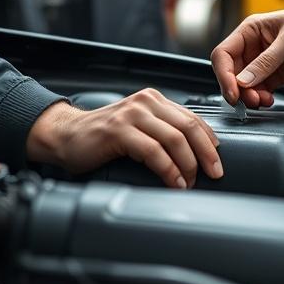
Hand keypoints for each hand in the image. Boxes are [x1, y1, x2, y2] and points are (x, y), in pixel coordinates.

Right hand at [26, 89, 221, 188]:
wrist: (65, 136)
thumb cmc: (103, 138)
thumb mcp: (138, 129)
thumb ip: (162, 132)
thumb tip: (195, 154)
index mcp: (154, 100)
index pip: (193, 118)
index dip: (210, 140)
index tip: (218, 160)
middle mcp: (145, 102)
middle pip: (189, 127)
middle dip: (206, 153)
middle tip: (215, 173)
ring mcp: (131, 115)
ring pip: (174, 139)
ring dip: (188, 165)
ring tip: (190, 183)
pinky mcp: (118, 131)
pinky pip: (153, 151)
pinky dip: (168, 169)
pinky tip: (173, 182)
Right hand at [211, 0, 283, 107]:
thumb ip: (267, 61)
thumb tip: (243, 81)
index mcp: (250, 31)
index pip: (224, 54)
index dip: (224, 74)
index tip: (233, 91)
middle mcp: (253, 47)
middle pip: (231, 73)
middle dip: (237, 89)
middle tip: (250, 100)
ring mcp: (264, 64)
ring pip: (244, 86)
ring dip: (249, 97)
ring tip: (262, 101)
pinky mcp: (276, 76)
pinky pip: (259, 91)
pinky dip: (260, 99)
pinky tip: (269, 100)